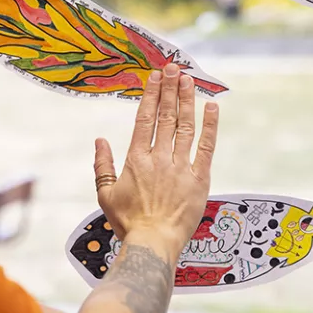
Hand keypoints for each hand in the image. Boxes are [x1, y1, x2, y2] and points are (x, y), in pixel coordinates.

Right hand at [94, 63, 218, 260]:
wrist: (153, 243)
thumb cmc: (128, 221)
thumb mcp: (105, 193)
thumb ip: (102, 164)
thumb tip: (99, 139)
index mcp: (136, 158)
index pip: (145, 118)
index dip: (151, 94)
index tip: (155, 76)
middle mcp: (159, 157)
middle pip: (166, 116)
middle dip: (170, 89)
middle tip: (174, 68)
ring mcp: (181, 166)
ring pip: (185, 126)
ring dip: (187, 101)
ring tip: (189, 79)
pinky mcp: (199, 179)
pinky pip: (207, 148)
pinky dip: (210, 127)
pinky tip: (212, 108)